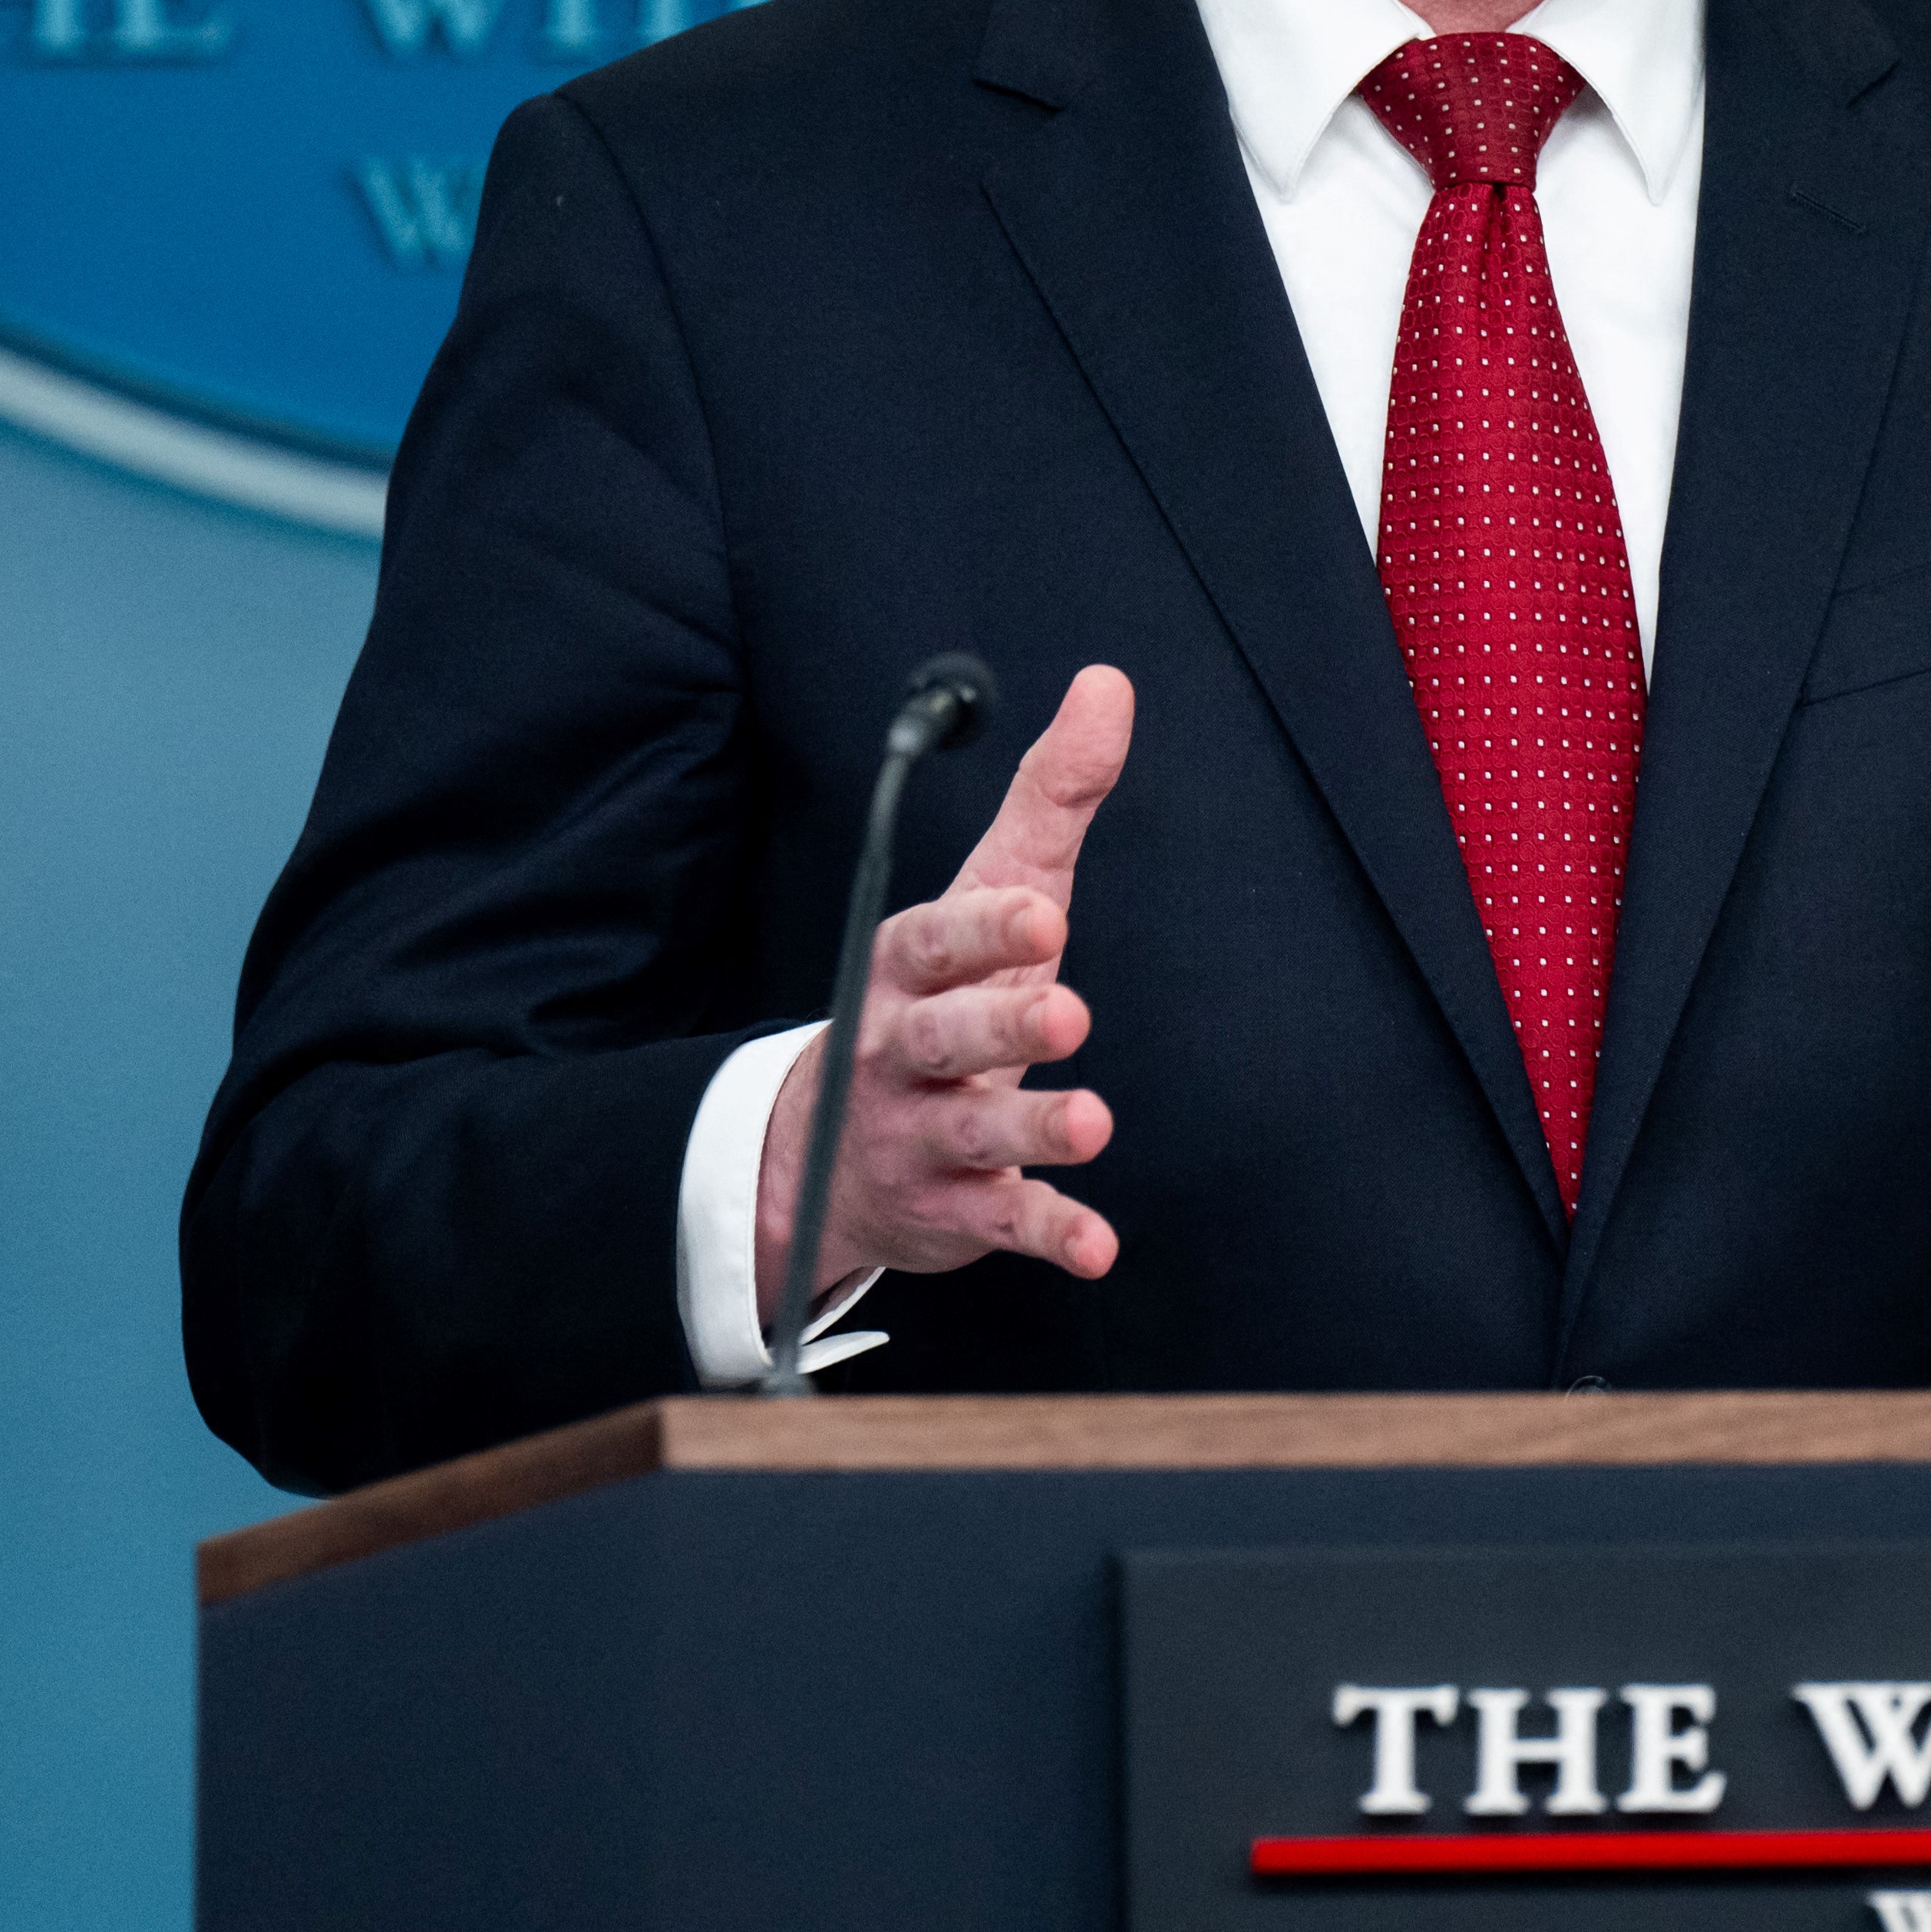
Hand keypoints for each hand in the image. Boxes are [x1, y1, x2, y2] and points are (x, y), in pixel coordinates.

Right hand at [756, 663, 1135, 1328]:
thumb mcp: (990, 893)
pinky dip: (1045, 1234)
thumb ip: (1050, 799)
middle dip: (999, 1024)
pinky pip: (999, 1222)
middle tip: (1067, 1012)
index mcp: (906, 967)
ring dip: (1030, 1129)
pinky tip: (1097, 1246)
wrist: (823, 1151)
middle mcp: (898, 1049)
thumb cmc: (936, 996)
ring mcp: (917, 1135)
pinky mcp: (951, 1209)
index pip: (934, 940)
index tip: (1041, 918)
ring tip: (1091, 1123)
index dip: (983, 931)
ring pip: (970, 1131)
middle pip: (941, 1034)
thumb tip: (1107, 685)